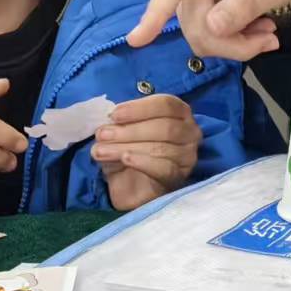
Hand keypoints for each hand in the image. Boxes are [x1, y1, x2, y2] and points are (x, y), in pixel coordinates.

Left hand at [91, 93, 203, 210]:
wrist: (131, 186)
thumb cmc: (130, 150)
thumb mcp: (123, 131)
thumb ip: (120, 123)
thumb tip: (107, 123)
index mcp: (179, 113)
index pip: (166, 104)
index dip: (139, 108)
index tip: (114, 115)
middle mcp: (189, 132)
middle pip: (165, 127)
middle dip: (130, 130)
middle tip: (102, 135)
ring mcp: (187, 156)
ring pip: (161, 148)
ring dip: (127, 147)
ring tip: (101, 151)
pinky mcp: (179, 178)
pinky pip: (164, 169)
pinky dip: (142, 162)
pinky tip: (125, 159)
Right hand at [126, 0, 290, 58]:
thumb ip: (247, 4)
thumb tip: (212, 27)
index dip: (156, 14)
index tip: (136, 40)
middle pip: (193, 22)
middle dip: (230, 42)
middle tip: (269, 41)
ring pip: (199, 32)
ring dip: (235, 43)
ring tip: (267, 33)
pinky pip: (207, 30)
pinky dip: (234, 39)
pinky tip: (258, 30)